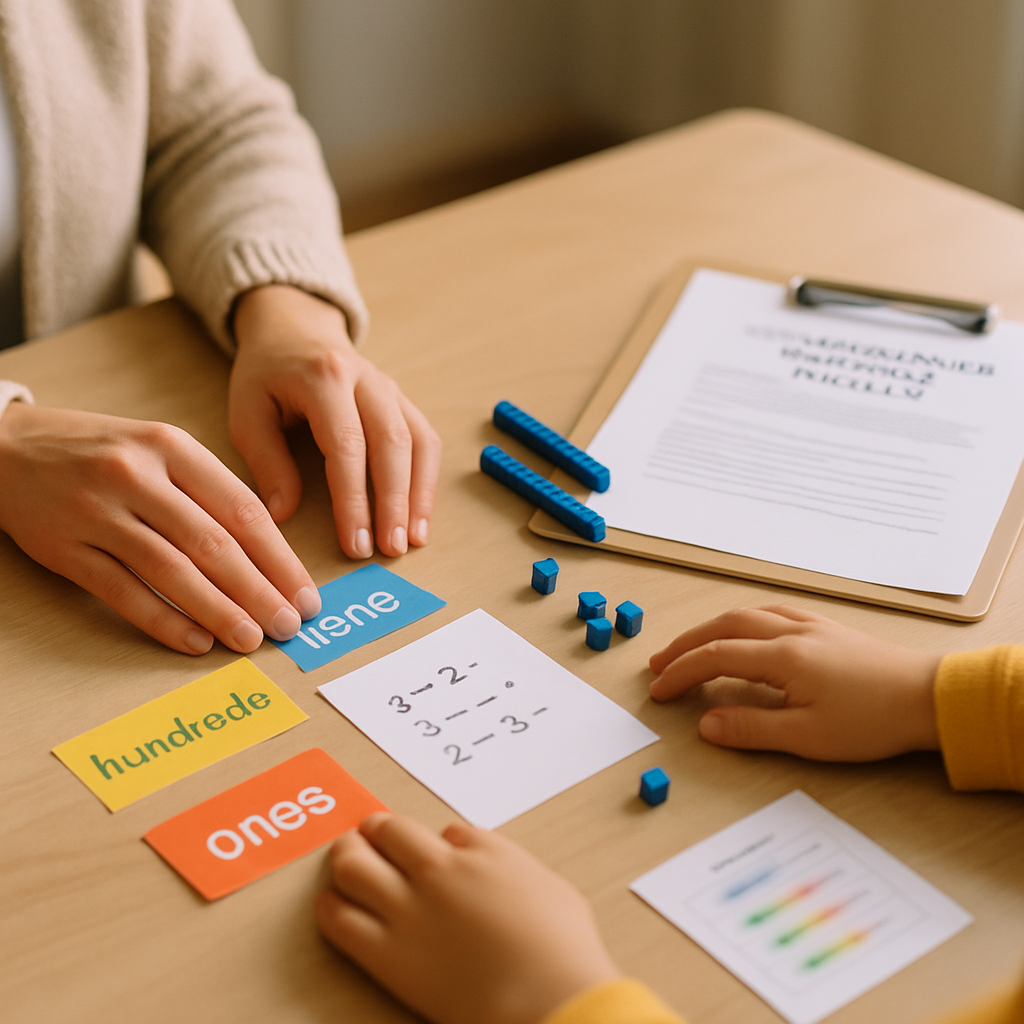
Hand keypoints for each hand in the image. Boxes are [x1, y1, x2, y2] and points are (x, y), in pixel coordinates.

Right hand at [0, 403, 320, 653]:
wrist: (5, 448)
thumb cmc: (101, 452)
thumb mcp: (159, 449)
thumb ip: (208, 491)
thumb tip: (268, 553)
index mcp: (172, 447)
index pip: (241, 509)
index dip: (279, 557)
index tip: (304, 593)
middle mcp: (136, 475)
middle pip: (212, 543)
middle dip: (259, 591)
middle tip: (288, 625)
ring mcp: (97, 512)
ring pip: (171, 571)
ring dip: (218, 610)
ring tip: (251, 638)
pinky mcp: (64, 548)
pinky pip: (122, 591)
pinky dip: (163, 621)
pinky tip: (196, 642)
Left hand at [230, 285, 440, 559]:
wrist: (295, 329)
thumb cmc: (267, 375)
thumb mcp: (248, 412)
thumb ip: (266, 462)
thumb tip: (282, 515)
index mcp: (323, 378)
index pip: (346, 445)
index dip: (354, 499)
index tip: (355, 543)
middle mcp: (366, 380)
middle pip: (391, 445)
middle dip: (394, 502)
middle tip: (390, 549)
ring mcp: (391, 389)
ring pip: (417, 443)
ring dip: (419, 495)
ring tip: (413, 540)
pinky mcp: (403, 401)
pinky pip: (425, 440)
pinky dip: (427, 481)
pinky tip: (421, 516)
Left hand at [317, 813, 620, 1023]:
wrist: (547, 996)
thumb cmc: (562, 949)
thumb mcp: (550, 888)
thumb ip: (509, 865)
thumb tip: (484, 856)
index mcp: (481, 852)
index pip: (445, 831)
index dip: (433, 840)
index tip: (429, 847)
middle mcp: (438, 870)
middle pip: (389, 832)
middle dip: (376, 830)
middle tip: (367, 833)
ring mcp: (408, 909)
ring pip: (355, 865)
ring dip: (346, 854)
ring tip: (343, 856)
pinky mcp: (387, 953)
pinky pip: (342, 920)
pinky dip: (330, 905)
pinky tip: (329, 902)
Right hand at [649, 605, 940, 760]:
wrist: (929, 698)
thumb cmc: (874, 720)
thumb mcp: (808, 737)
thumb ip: (752, 729)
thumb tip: (707, 725)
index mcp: (783, 657)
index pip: (715, 658)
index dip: (681, 674)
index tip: (659, 692)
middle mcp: (791, 632)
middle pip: (723, 627)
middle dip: (686, 644)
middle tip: (659, 664)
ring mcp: (809, 626)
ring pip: (746, 614)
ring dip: (711, 629)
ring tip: (691, 647)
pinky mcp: (826, 628)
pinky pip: (770, 612)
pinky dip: (742, 620)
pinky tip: (744, 631)